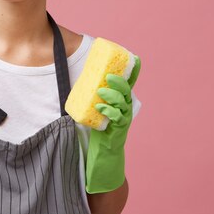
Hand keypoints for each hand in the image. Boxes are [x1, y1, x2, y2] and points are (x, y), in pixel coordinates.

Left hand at [85, 55, 140, 192]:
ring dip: (113, 95)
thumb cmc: (99, 129)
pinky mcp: (118, 130)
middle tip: (108, 76)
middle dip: (119, 81)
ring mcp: (123, 119)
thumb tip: (77, 79)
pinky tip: (100, 108)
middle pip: (127, 91)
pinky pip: (117, 119)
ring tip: (102, 91)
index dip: (135, 71)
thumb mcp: (97, 109)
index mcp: (121, 100)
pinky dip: (109, 112)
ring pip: (123, 103)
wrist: (104, 155)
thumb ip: (93, 96)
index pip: (130, 83)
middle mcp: (126, 108)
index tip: (136, 58)